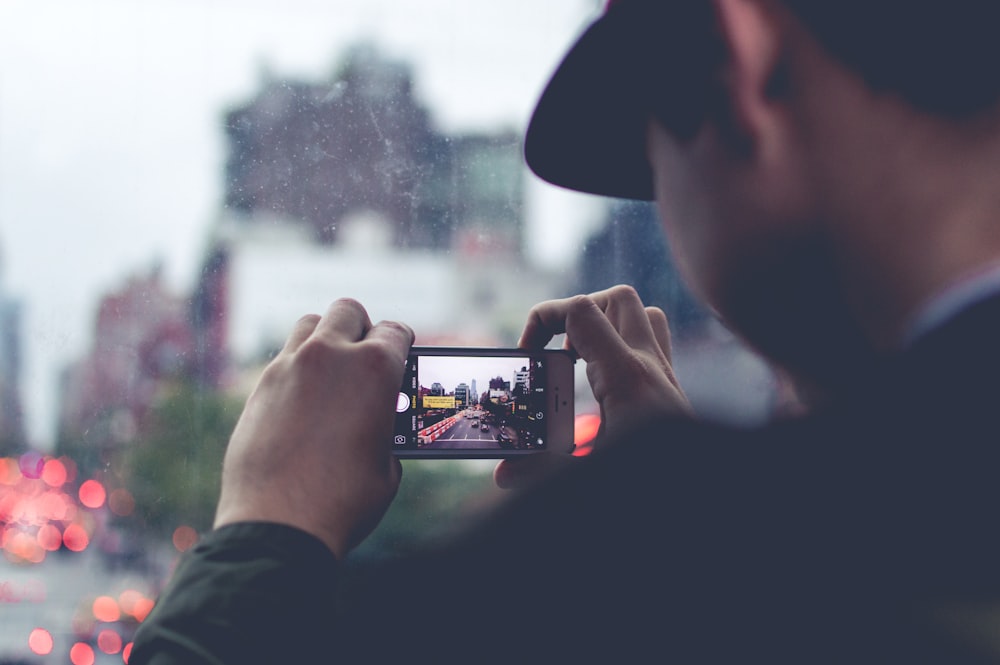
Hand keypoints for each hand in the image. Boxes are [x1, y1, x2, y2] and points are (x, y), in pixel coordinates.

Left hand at [214, 298, 413, 558]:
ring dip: (325, 338)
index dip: (402, 346)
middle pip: (349, 312)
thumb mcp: (387, 464)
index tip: (401, 357)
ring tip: (332, 370)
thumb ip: (386, 429)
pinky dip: (298, 369)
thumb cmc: (343, 501)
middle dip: (362, 329)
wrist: (279, 526)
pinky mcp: (259, 387)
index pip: (395, 331)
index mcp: (375, 368)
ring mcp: (289, 366)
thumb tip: (378, 424)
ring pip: (310, 325)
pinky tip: (304, 400)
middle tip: (366, 357)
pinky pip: (283, 359)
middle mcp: (331, 355)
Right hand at [494, 285, 690, 488]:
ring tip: (580, 359)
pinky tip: (604, 387)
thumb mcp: (590, 475)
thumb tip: (502, 475)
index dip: (545, 318)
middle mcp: (651, 368)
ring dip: (608, 326)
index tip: (528, 354)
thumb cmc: (654, 481)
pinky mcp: (671, 394)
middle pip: (618, 300)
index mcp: (627, 377)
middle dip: (579, 313)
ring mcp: (666, 378)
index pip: (583, 312)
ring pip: (643, 317)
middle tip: (558, 350)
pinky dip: (624, 352)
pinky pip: (653, 348)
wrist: (699, 491)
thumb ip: (540, 471)